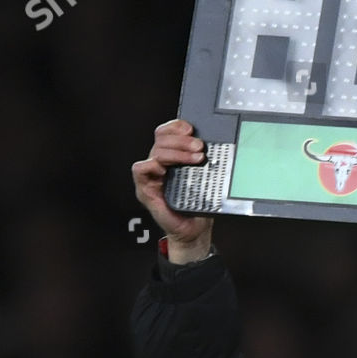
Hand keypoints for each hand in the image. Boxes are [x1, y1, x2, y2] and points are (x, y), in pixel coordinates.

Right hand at [132, 119, 214, 255]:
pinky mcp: (146, 189)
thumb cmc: (198, 205)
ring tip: (195, 159)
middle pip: (162, 139)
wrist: (194, 230)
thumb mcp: (205, 179)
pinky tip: (165, 170)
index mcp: (172, 158)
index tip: (192, 129)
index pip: (167, 132)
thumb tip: (216, 145)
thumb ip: (203, 162)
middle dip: (182, 141)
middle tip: (199, 148)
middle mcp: (159, 164)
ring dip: (176, 153)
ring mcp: (152, 176)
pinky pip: (140, 169)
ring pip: (156, 152)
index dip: (176, 126)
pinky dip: (151, 166)